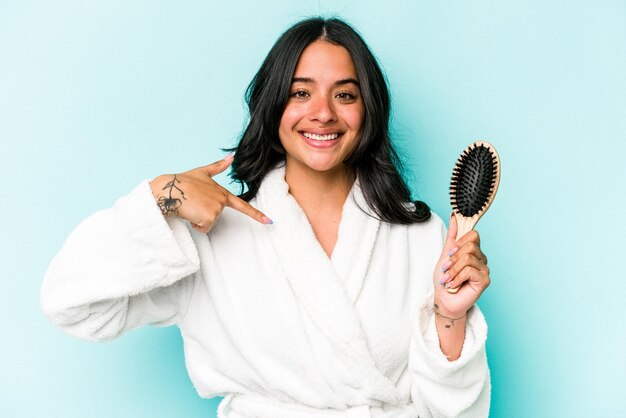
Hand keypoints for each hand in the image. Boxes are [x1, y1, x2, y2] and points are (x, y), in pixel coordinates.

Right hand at [150, 154, 271, 232]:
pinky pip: (202, 228)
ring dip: (197, 218)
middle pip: (214, 217)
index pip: (243, 205)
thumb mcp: (202, 172)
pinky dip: (194, 223)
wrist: (169, 188)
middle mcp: (222, 201)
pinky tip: (189, 212)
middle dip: (202, 214)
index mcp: (222, 193)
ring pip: (207, 224)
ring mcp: (216, 209)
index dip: (256, 214)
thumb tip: (231, 156)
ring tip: (190, 206)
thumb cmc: (183, 181)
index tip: (269, 222)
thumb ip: (218, 167)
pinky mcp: (209, 217)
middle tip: (193, 203)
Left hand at [432, 214, 490, 317]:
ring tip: (447, 280)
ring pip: (468, 258)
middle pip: (470, 246)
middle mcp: (481, 258)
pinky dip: (457, 278)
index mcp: (473, 251)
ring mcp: (484, 269)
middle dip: (453, 258)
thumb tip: (454, 216)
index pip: (473, 235)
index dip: (460, 242)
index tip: (450, 253)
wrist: (444, 300)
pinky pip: (469, 271)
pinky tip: (453, 285)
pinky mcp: (485, 280)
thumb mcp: (445, 255)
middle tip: (446, 268)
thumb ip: (452, 237)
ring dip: (452, 270)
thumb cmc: (445, 279)